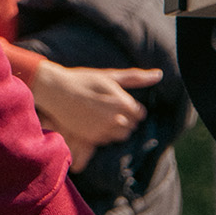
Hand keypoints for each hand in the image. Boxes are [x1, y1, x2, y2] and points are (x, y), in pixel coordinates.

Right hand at [29, 62, 161, 171]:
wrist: (56, 91)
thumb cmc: (84, 80)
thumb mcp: (109, 75)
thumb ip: (136, 78)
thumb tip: (159, 74)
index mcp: (123, 102)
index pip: (140, 113)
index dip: (131, 107)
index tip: (119, 101)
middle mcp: (116, 118)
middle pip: (132, 125)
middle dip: (125, 117)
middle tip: (109, 107)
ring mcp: (103, 129)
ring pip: (121, 134)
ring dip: (116, 127)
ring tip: (103, 115)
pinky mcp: (92, 138)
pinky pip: (107, 140)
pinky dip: (104, 133)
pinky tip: (94, 122)